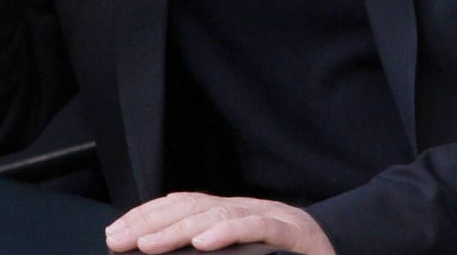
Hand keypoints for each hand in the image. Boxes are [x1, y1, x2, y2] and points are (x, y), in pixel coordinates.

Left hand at [106, 193, 335, 254]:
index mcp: (230, 214)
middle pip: (190, 208)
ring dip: (177, 230)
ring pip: (216, 216)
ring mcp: (267, 217)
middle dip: (150, 223)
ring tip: (147, 245)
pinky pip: (255, 227)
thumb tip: (164, 252)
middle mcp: (244, 209)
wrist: (342, 248)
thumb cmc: (290, 254)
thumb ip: (212, 248)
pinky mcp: (290, 232)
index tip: (115, 233)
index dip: (146, 216)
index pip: (180, 207)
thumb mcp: (245, 250)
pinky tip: (202, 244)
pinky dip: (227, 233)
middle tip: (119, 240)